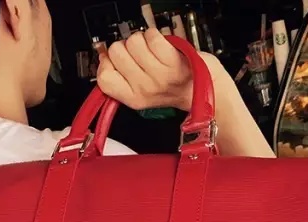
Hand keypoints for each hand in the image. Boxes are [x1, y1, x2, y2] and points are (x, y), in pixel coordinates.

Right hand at [97, 29, 224, 111]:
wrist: (204, 91)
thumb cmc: (173, 89)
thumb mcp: (141, 91)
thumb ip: (120, 76)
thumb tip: (103, 55)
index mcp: (133, 98)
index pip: (103, 77)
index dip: (107, 63)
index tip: (117, 63)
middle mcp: (144, 88)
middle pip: (115, 52)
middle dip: (126, 49)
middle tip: (141, 58)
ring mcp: (158, 75)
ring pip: (133, 41)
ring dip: (143, 41)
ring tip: (154, 53)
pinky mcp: (171, 61)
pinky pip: (151, 36)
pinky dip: (157, 37)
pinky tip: (163, 48)